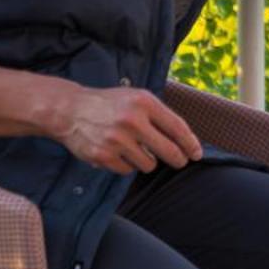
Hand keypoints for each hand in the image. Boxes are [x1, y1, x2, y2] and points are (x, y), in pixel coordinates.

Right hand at [53, 86, 202, 174]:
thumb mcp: (137, 98)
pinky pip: (127, 170)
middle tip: (181, 162)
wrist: (70, 110)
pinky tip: (118, 152)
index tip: (197, 154)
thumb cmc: (110, 104)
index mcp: (144, 102)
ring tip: (135, 148)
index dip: (190, 143)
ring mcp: (116, 140)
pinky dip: (127, 165)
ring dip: (146, 161)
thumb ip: (159, 115)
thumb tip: (185, 140)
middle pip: (168, 151)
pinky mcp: (102, 156)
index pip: (177, 127)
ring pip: (148, 164)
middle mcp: (132, 120)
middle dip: (178, 159)